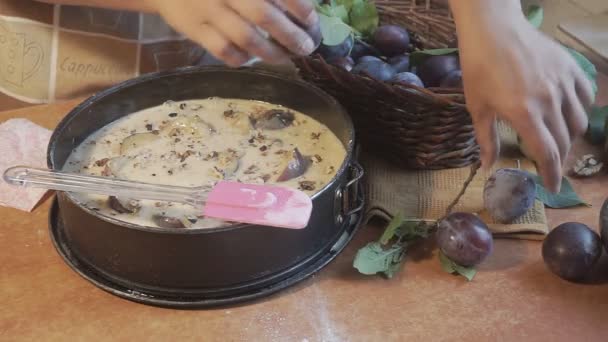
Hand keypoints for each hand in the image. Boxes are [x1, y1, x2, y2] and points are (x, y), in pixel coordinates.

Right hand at [147, 0, 318, 66]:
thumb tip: (301, 6)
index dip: (299, 7)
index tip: (312, 21)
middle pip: (263, 15)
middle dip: (290, 35)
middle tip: (305, 47)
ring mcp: (208, 10)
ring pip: (245, 38)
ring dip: (271, 52)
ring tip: (286, 58)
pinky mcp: (194, 30)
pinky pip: (224, 51)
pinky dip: (243, 58)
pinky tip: (252, 57)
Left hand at [450, 0, 593, 191]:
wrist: (492, 30)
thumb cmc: (479, 69)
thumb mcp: (477, 107)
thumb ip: (486, 139)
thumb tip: (488, 166)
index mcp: (524, 114)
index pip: (547, 153)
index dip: (551, 174)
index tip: (552, 187)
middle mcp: (550, 101)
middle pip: (564, 141)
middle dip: (558, 157)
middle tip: (548, 162)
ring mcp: (563, 83)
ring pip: (579, 121)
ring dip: (569, 136)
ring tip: (556, 138)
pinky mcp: (570, 68)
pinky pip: (585, 97)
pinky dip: (580, 110)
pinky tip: (567, 112)